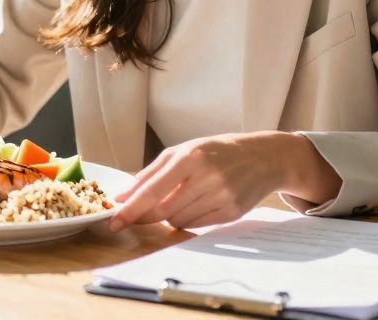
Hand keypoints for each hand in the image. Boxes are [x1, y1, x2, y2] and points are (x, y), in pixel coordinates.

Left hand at [109, 131, 340, 231]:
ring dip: (168, 216)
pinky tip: (195, 205)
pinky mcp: (232, 214)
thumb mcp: (183, 150)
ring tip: (179, 199)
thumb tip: (124, 195)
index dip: (131, 209)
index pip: (152, 190)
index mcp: (190, 157)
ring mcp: (221, 197)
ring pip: (178, 221)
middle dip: (145, 216)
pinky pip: (196, 226)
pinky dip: (187, 220)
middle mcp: (206, 177)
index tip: (113, 222)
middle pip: (163, 210)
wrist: (264, 157)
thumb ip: (151, 172)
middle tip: (134, 217)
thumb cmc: (217, 151)